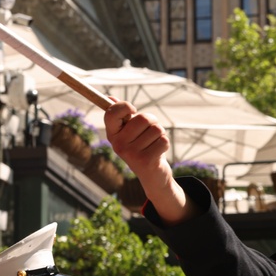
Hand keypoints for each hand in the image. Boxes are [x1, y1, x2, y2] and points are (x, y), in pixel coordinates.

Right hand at [104, 100, 193, 224]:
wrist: (152, 176)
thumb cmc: (141, 148)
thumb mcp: (129, 132)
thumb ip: (121, 116)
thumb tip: (110, 98)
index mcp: (112, 135)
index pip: (111, 112)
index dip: (124, 106)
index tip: (132, 110)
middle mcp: (118, 144)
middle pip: (143, 118)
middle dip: (152, 121)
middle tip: (150, 132)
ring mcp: (131, 154)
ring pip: (156, 129)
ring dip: (160, 134)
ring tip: (153, 143)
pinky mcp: (146, 160)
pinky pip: (163, 140)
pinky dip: (165, 143)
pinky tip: (158, 151)